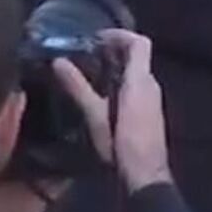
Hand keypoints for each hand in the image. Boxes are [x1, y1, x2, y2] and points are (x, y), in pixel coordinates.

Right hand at [52, 28, 171, 191]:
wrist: (145, 176)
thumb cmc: (121, 144)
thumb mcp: (95, 116)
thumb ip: (78, 87)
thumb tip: (59, 61)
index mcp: (141, 81)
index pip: (140, 43)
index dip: (120, 35)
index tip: (96, 37)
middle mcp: (151, 85)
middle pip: (137, 56)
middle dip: (113, 50)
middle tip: (86, 52)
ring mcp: (152, 99)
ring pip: (137, 72)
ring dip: (116, 66)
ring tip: (89, 69)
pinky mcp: (149, 111)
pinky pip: (136, 86)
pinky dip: (120, 80)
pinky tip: (100, 92)